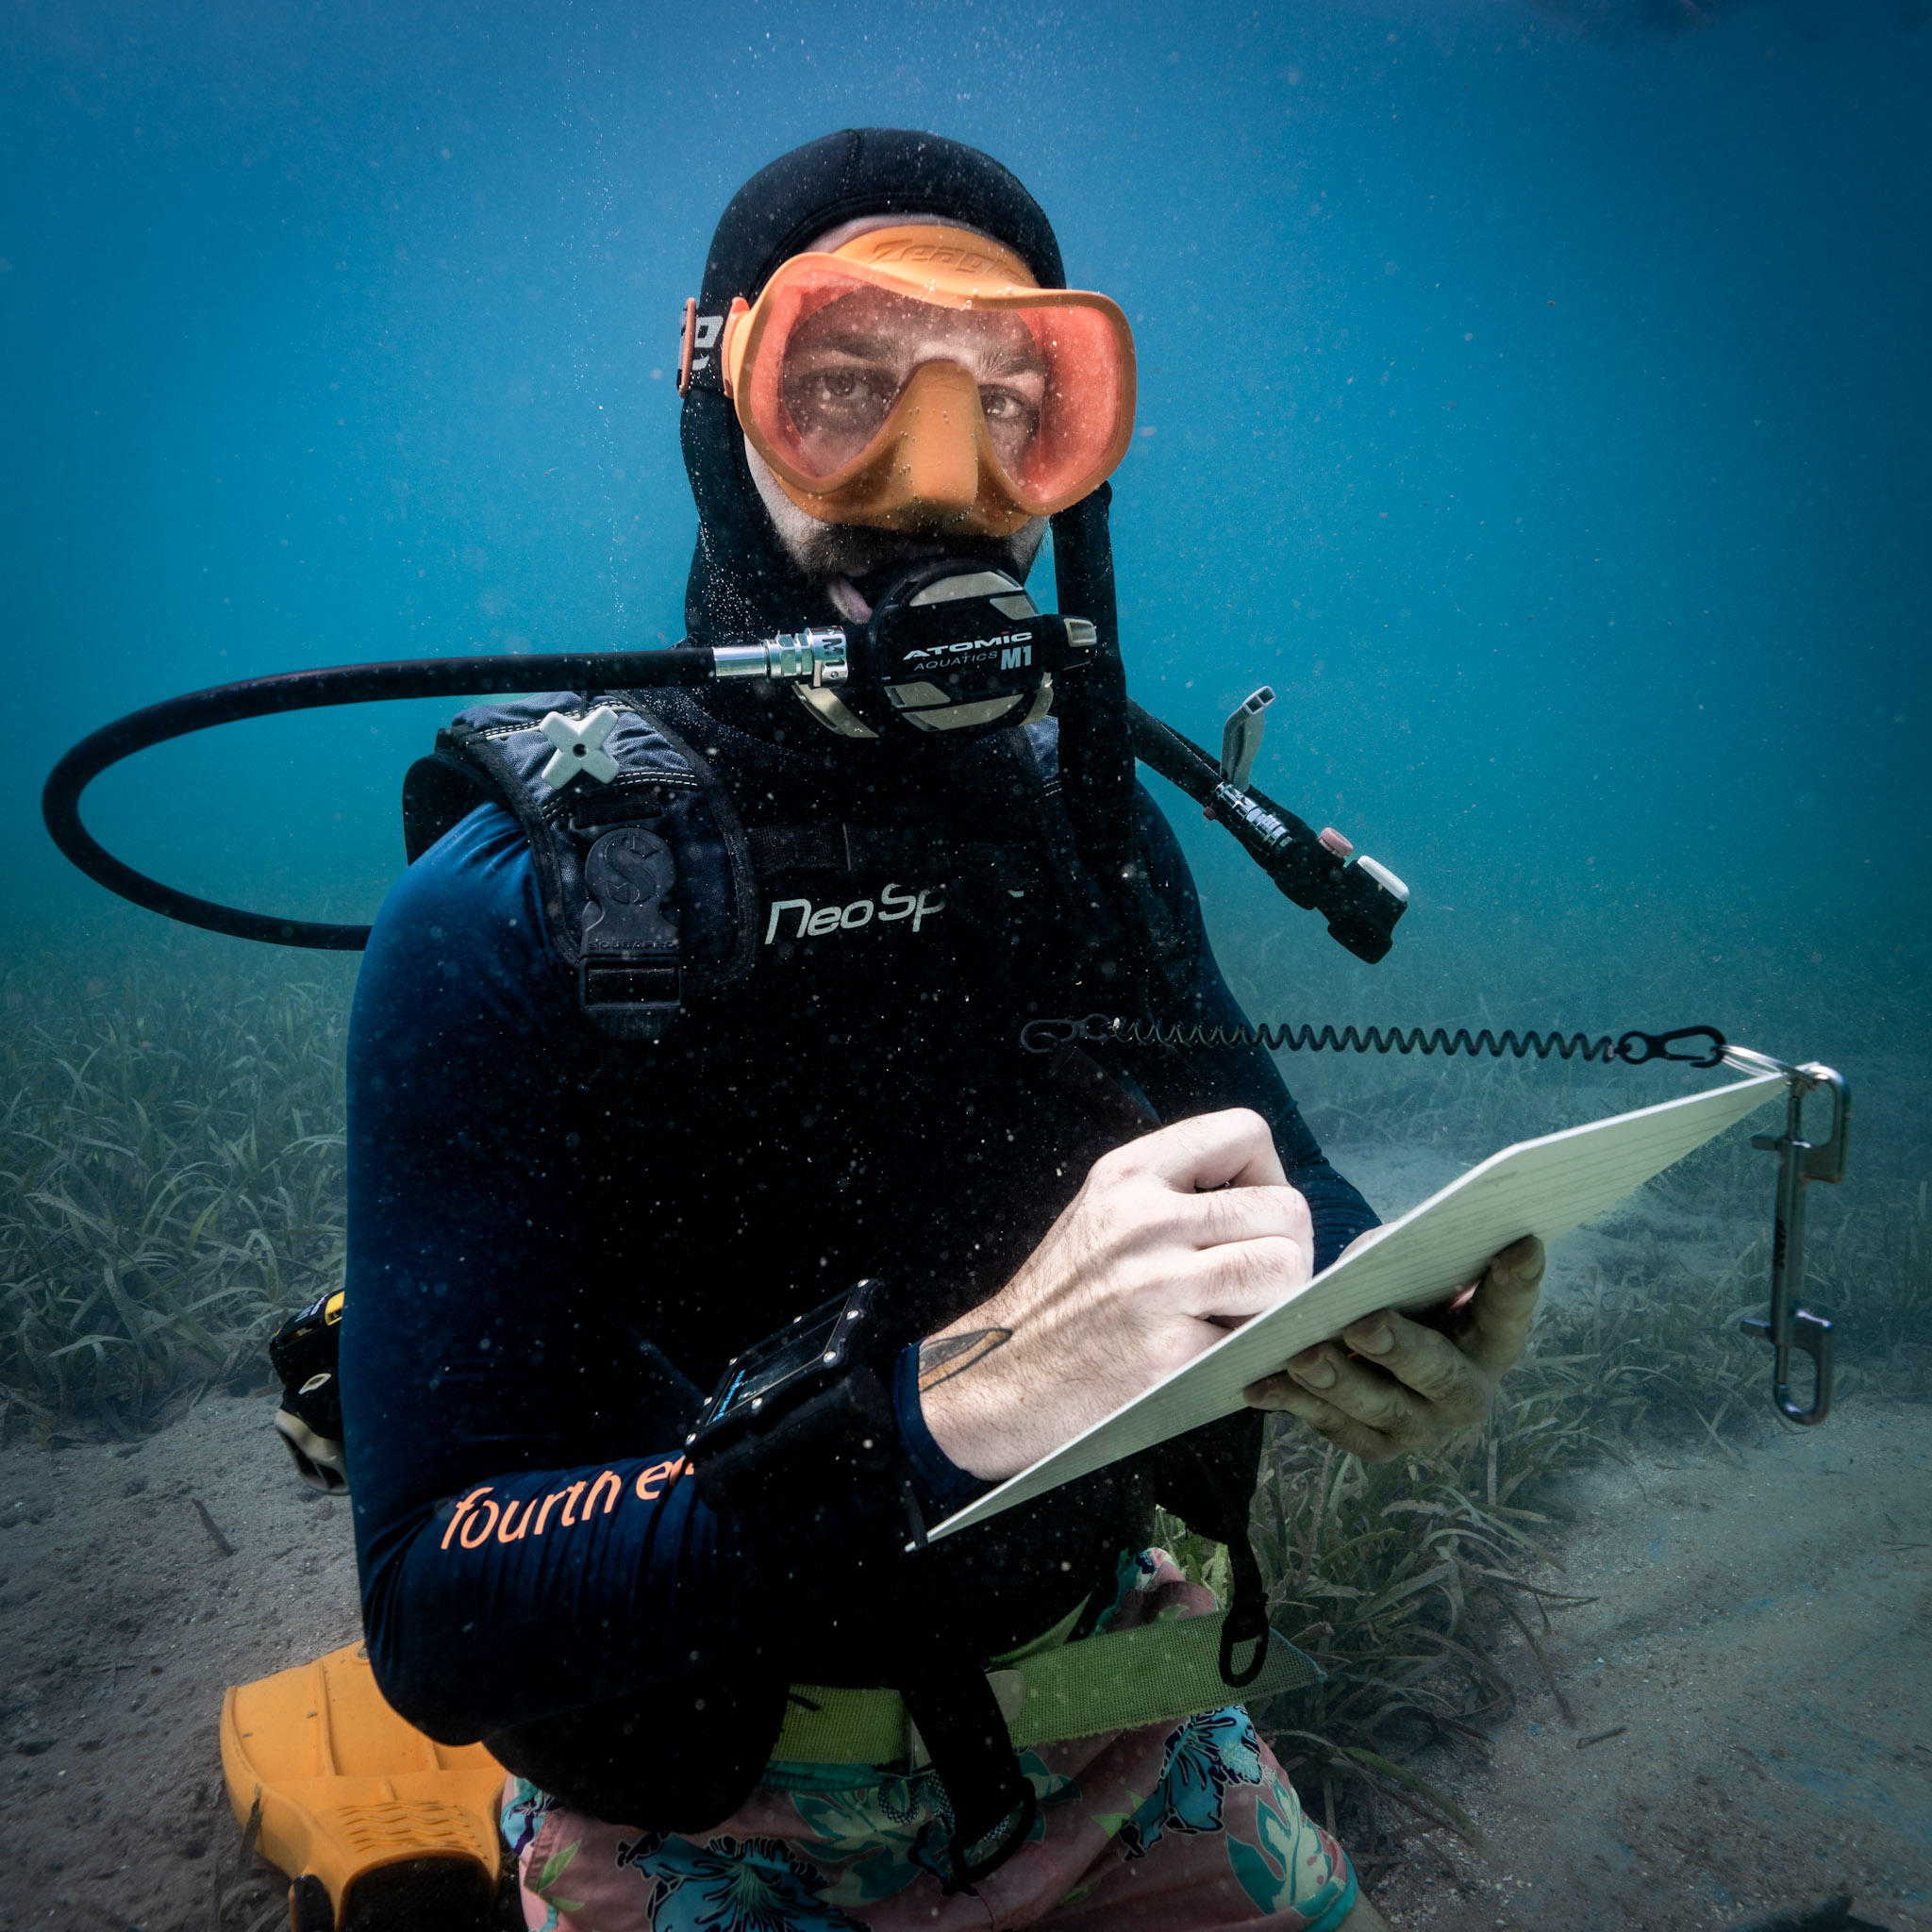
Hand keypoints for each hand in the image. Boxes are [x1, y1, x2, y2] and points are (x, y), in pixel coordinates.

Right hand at [919, 1109, 1313, 1481]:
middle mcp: (1144, 1221)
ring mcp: (1156, 1287)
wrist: (999, 1378)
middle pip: (1286, 1209)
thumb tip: (1274, 1207)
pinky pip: (1258, 1340)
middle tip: (1253, 1286)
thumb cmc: (1063, 1301)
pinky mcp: (1169, 1355)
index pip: (1246, 1132)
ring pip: (1285, 1268)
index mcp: (1129, 1174)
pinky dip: (1249, 1354)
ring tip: (1236, 1318)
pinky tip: (1208, 1356)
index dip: (1268, 1175)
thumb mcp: (1104, 1213)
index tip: (1249, 1218)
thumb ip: (1178, 1193)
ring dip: (1278, 1302)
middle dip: (1287, 1252)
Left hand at [1241, 1234, 1545, 1461]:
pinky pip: (1334, 1426)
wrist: (1379, 1339)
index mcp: (1493, 1339)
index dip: (1518, 1281)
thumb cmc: (1401, 1289)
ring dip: (1338, 1381)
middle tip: (1365, 1324)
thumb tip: (1367, 1264)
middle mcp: (1467, 1393)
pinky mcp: (1375, 1443)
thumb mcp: (1408, 1265)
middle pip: (1441, 1376)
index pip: (1512, 1309)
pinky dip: (1294, 1402)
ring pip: (1381, 1410)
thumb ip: (1401, 1259)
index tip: (1522, 1243)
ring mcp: (1422, 1426)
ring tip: (1302, 1356)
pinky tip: (1260, 1384)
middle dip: (1401, 1349)